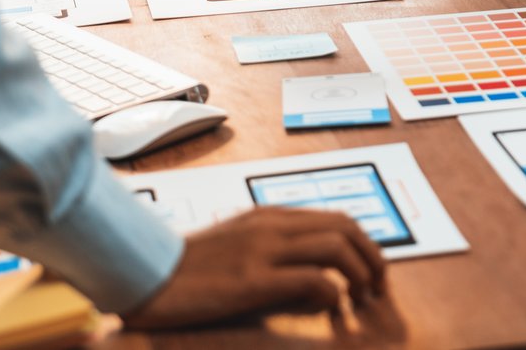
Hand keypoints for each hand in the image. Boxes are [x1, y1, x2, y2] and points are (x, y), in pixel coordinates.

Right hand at [123, 207, 386, 328]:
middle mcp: (272, 225)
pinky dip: (333, 293)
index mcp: (270, 216)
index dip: (365, 244)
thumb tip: (321, 281)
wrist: (145, 276)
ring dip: (362, 273)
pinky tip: (331, 308)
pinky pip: (313, 278)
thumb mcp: (239, 248)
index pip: (336, 218)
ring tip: (365, 298)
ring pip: (337, 246)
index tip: (373, 270)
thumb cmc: (190, 269)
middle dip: (374, 256)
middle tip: (380, 286)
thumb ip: (277, 254)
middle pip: (347, 226)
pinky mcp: (253, 280)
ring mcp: (263, 250)